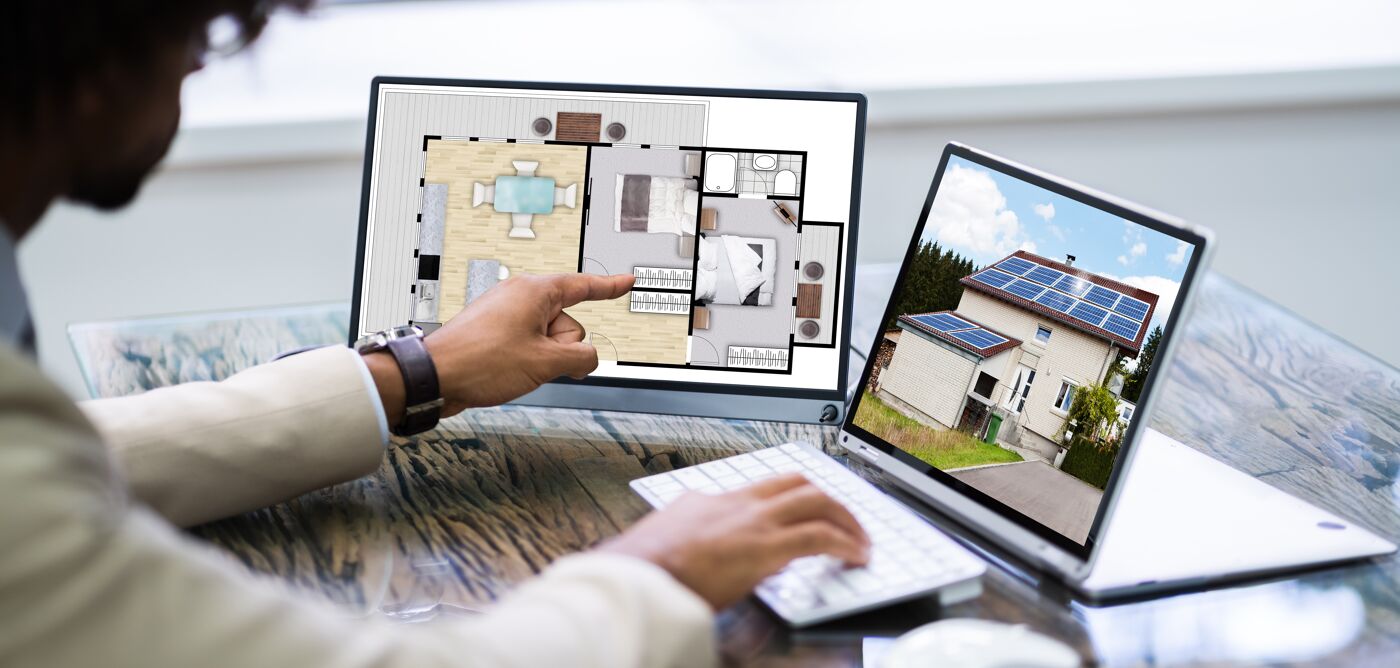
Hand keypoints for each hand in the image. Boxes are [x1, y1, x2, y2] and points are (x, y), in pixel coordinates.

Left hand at [364, 273, 632, 420]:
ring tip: (515, 367)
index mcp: (535, 291)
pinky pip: (530, 347)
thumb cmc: (480, 361)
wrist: (435, 376)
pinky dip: (529, 362)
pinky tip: (509, 372)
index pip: (583, 286)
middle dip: (562, 348)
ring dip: (543, 359)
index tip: (627, 282)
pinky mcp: (497, 333)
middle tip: (535, 361)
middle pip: (569, 323)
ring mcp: (507, 315)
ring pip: (550, 339)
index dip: (609, 287)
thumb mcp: (545, 363)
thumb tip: (588, 359)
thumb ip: (581, 358)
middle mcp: (521, 297)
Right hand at [598, 473, 870, 609]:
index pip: (758, 491)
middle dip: (826, 499)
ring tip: (858, 539)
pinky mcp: (765, 548)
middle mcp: (733, 503)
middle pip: (794, 483)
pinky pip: (819, 537)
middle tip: (844, 519)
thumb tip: (692, 562)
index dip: (786, 501)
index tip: (799, 514)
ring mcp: (751, 522)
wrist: (632, 579)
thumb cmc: (639, 573)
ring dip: (844, 518)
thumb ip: (685, 545)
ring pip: (815, 500)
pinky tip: (854, 557)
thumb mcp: (662, 547)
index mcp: (705, 502)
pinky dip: (844, 544)